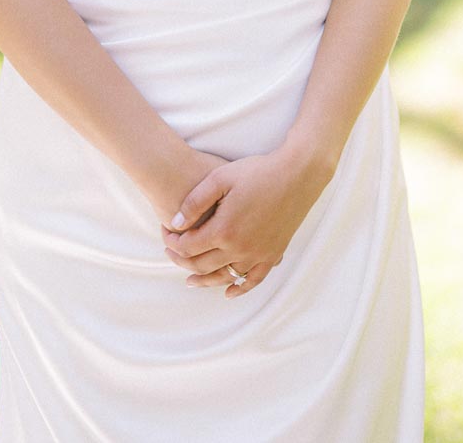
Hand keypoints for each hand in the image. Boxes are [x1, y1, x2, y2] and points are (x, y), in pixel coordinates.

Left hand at [161, 145, 332, 297]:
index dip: (172, 243)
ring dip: (205, 280)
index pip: (188, 247)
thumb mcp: (219, 177)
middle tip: (170, 254)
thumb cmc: (257, 171)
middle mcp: (240, 248)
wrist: (297, 175)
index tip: (165, 234)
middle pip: (202, 265)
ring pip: (225, 277)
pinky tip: (228, 291)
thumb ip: (194, 202)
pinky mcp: (273, 254)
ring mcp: (258, 254)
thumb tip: (176, 224)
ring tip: (191, 279)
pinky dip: (239, 289)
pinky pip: (254, 280)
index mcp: (224, 229)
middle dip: (182, 262)